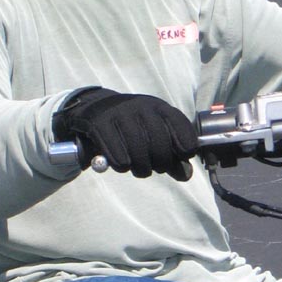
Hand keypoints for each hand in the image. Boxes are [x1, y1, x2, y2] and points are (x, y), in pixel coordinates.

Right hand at [54, 88, 198, 180]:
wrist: (95, 109)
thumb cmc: (131, 127)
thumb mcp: (154, 136)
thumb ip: (172, 157)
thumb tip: (186, 175)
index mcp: (159, 107)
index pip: (179, 124)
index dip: (186, 144)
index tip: (184, 156)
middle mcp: (141, 106)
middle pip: (160, 141)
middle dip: (162, 162)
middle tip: (158, 168)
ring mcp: (120, 113)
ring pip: (138, 148)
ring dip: (142, 168)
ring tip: (141, 170)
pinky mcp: (100, 123)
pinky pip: (117, 153)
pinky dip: (122, 165)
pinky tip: (123, 165)